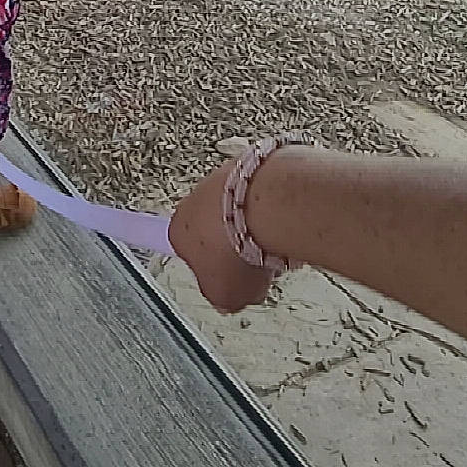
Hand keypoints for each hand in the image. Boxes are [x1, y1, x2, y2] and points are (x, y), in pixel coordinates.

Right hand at [167, 162, 272, 313]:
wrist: (265, 209)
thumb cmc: (237, 248)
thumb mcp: (225, 296)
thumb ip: (223, 299)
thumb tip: (229, 298)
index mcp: (179, 231)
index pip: (191, 254)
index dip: (214, 269)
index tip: (227, 275)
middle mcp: (195, 200)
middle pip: (217, 231)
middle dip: (239, 249)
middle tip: (258, 267)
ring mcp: (223, 180)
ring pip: (242, 212)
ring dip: (259, 230)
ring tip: (277, 248)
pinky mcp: (253, 167)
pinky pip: (264, 196)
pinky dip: (276, 210)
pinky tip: (287, 226)